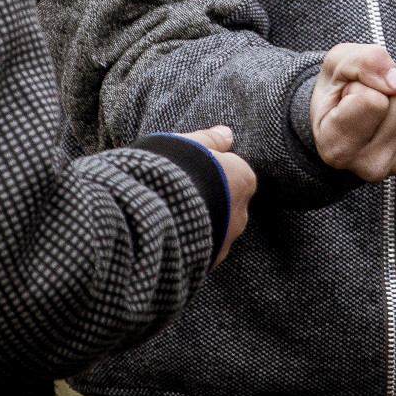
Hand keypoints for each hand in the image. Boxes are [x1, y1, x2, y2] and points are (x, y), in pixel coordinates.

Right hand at [179, 125, 257, 263]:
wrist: (152, 214)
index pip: (232, 173)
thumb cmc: (175, 171)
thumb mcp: (190, 145)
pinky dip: (188, 243)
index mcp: (242, 180)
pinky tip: (167, 235)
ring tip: (167, 214)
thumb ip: (211, 139)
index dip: (208, 171)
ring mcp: (225, 241)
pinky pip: (199, 250)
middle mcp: (240, 213)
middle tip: (176, 191)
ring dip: (197, 223)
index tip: (187, 170)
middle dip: (207, 200)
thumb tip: (227, 133)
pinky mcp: (207, 262)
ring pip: (214, 230)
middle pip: (226, 203)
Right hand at [309, 43, 395, 181]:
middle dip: (389, 87)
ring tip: (388, 106)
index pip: (372, 102)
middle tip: (371, 100)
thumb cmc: (339, 91)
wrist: (352, 118)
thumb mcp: (336, 64)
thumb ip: (360, 62)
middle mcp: (372, 166)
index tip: (349, 97)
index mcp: (337, 149)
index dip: (361, 84)